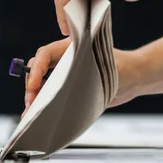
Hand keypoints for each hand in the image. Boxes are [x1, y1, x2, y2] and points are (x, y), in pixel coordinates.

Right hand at [22, 37, 142, 117]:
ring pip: (41, 84)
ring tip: (30, 112)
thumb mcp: (109, 69)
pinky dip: (41, 105)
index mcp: (71, 48)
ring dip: (34, 97)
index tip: (34, 86)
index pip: (45, 55)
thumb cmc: (123, 67)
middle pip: (39, 70)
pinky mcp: (66, 89)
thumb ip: (93, 75)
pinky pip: (49, 95)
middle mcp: (64, 60)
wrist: (133, 78)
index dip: (37, 69)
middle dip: (32, 87)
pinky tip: (35, 115)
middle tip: (31, 103)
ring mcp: (64, 74)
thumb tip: (75, 85)